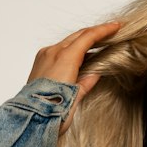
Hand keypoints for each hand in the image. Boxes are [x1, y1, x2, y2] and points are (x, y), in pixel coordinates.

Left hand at [27, 20, 123, 134]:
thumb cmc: (53, 112)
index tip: (116, 26)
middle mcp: (53, 52)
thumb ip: (87, 81)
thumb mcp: (76, 97)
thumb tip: (96, 72)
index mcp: (65, 58)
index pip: (88, 37)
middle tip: (109, 32)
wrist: (30, 120)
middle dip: (95, 33)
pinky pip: (58, 49)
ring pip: (68, 41)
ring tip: (96, 46)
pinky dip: (71, 49)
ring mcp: (44, 56)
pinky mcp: (39, 62)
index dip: (104, 30)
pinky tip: (79, 57)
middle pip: (78, 35)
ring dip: (83, 42)